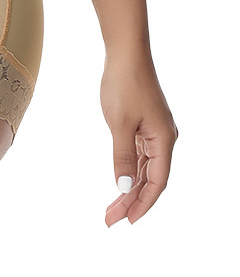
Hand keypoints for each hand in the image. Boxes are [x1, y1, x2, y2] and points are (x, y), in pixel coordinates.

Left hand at [100, 48, 177, 226]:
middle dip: (132, 201)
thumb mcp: (120, 123)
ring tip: (111, 208)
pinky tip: (119, 183)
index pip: (157, 182)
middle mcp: (164, 139)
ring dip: (129, 189)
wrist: (125, 55)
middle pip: (151, 179)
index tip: (128, 221)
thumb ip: (122, 156)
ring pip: (144, 169)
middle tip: (110, 220)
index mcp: (164, 140)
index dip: (143, 203)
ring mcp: (154, 132)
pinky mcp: (143, 125)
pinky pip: (139, 156)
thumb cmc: (124, 85)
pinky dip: (129, 170)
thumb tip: (124, 187)